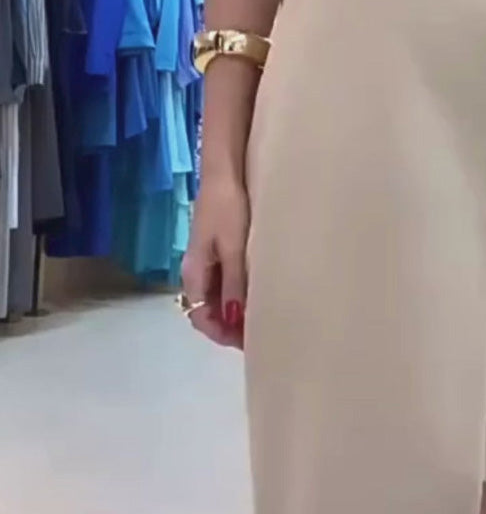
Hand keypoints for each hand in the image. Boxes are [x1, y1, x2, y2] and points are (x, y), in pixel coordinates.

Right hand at [181, 174, 249, 348]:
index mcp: (194, 274)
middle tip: (262, 332)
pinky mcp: (218, 250)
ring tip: (264, 316)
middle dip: (231, 327)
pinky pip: (225, 282)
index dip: (224, 334)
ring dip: (236, 310)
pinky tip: (258, 292)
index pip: (202, 318)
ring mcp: (207, 261)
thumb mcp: (234, 248)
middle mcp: (196, 272)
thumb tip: (235, 322)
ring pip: (219, 298)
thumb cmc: (228, 208)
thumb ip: (234, 285)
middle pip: (209, 311)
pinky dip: (239, 293)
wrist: (224, 172)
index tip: (251, 341)